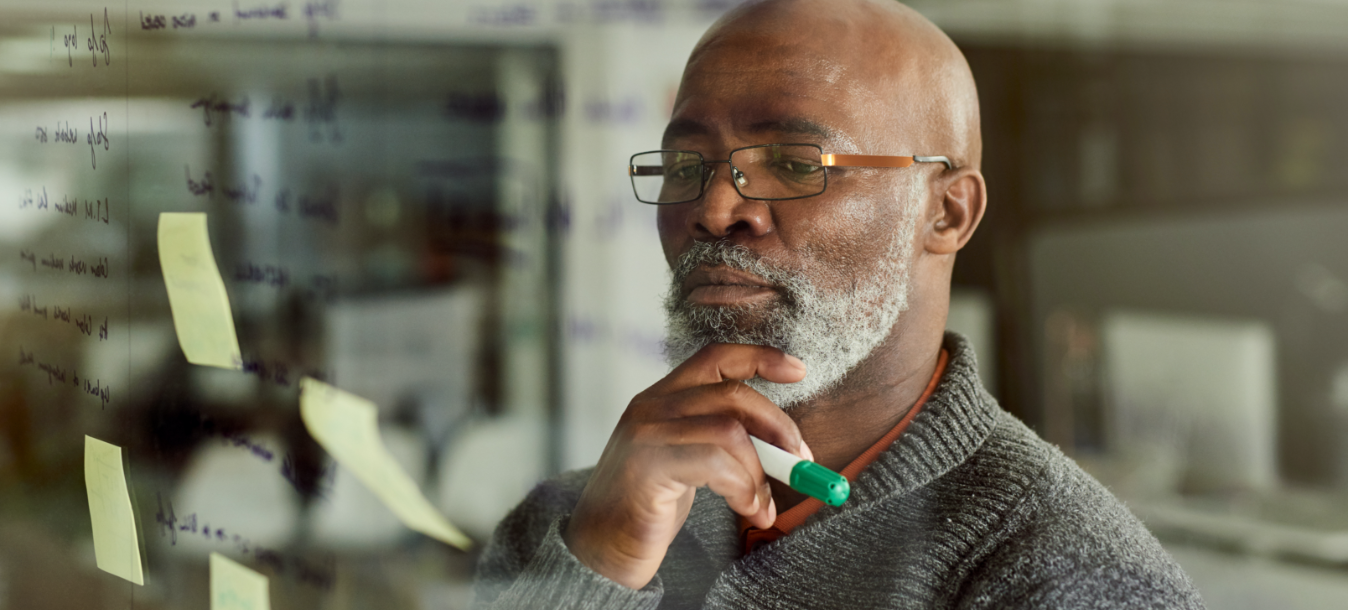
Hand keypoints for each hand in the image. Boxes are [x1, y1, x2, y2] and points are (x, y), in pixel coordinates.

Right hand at [563, 343, 809, 589]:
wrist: (598, 548)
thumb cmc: (646, 508)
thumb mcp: (687, 462)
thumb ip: (724, 445)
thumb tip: (787, 450)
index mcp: (661, 398)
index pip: (715, 357)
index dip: (760, 357)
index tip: (798, 371)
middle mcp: (651, 406)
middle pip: (733, 394)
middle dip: (779, 428)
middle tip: (799, 463)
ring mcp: (647, 433)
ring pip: (730, 431)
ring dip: (760, 473)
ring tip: (761, 506)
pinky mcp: (648, 465)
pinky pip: (716, 462)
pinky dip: (744, 488)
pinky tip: (746, 509)